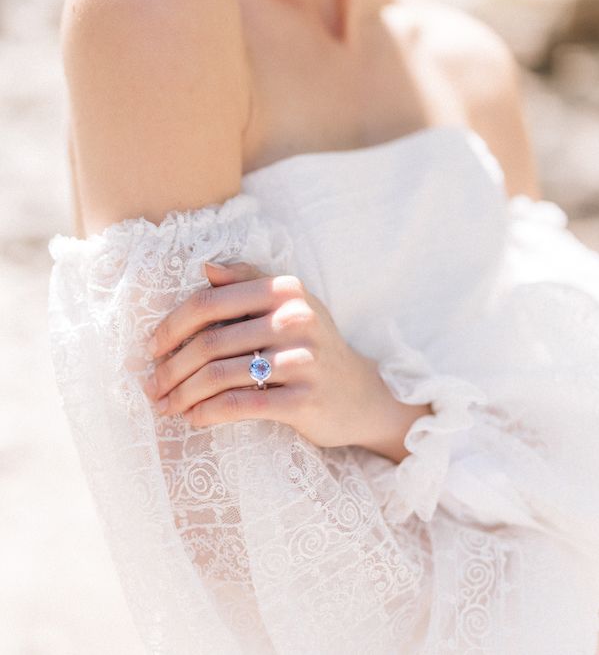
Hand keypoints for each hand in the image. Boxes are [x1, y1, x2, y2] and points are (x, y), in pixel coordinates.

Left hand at [142, 260, 412, 452]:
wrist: (360, 394)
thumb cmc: (310, 345)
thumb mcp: (289, 305)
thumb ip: (248, 281)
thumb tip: (205, 267)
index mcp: (285, 289)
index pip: (210, 303)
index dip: (173, 326)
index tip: (152, 349)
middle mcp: (296, 318)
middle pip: (210, 342)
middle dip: (171, 367)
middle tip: (151, 385)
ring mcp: (303, 359)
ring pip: (219, 375)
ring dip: (183, 394)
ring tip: (165, 406)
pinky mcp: (305, 399)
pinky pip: (240, 405)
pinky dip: (208, 413)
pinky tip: (193, 418)